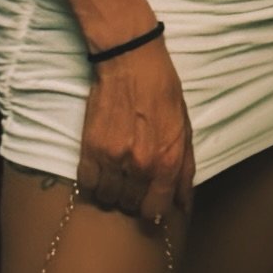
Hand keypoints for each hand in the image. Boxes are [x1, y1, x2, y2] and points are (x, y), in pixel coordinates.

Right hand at [78, 36, 195, 226]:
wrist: (131, 61)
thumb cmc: (162, 90)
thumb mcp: (184, 126)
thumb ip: (184, 166)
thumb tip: (182, 201)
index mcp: (167, 160)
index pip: (156, 209)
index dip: (153, 210)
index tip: (150, 205)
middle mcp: (141, 165)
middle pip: (131, 205)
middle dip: (133, 198)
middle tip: (133, 182)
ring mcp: (114, 159)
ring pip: (108, 198)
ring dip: (113, 192)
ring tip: (117, 175)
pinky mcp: (91, 149)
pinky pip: (88, 184)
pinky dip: (94, 182)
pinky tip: (101, 169)